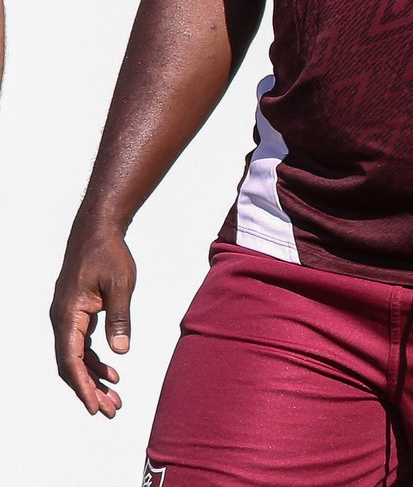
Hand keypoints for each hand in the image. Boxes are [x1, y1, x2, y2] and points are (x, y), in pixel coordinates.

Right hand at [51, 229, 135, 416]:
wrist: (97, 231)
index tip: (95, 407)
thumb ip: (120, 318)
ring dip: (93, 377)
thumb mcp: (120, 285)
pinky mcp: (76, 313)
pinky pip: (81, 344)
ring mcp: (67, 317)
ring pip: (76, 357)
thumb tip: (121, 352)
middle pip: (72, 365)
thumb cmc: (108, 254)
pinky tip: (113, 370)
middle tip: (111, 410)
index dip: (83, 387)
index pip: (71, 361)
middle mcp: (62, 319)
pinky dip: (95, 360)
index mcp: (68, 315)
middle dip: (90, 389)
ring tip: (115, 396)